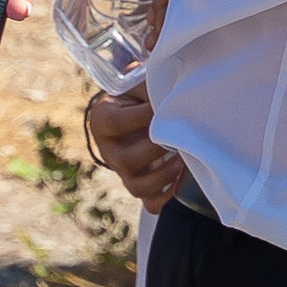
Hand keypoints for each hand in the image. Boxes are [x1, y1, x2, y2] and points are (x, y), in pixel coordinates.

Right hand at [84, 79, 187, 213]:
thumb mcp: (137, 82)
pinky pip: (152, 204)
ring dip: (165, 175)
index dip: (142, 117)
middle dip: (156, 149)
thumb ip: (150, 84)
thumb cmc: (140, 94)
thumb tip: (176, 90)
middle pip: (126, 160)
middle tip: (178, 136)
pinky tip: (184, 181)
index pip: (115, 123)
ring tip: (184, 159)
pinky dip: (169, 197)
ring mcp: (123, 172)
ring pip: (137, 186)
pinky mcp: (140, 187)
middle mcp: (108, 151)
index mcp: (102, 121)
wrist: (137, 111)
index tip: (164, 108)